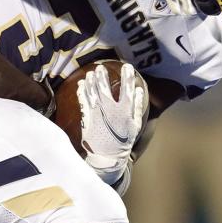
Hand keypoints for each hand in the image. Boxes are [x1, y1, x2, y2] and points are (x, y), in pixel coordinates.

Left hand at [77, 63, 146, 188]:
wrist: (108, 156)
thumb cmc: (124, 140)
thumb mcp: (136, 125)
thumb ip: (137, 106)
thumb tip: (139, 90)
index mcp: (124, 111)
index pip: (127, 89)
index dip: (128, 76)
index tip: (127, 66)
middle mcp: (110, 110)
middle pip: (105, 88)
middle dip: (102, 76)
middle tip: (100, 67)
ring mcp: (97, 113)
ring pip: (92, 92)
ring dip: (90, 81)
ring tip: (90, 72)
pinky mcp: (87, 118)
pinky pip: (83, 101)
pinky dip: (81, 91)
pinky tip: (81, 84)